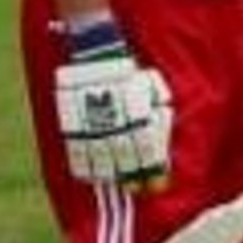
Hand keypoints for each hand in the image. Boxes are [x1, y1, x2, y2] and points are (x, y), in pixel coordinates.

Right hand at [54, 25, 172, 186]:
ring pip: (104, 162)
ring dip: (112, 176)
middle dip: (136, 178)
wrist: (97, 53)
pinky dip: (85, 168)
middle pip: (128, 162)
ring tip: (118, 184)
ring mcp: (94, 127)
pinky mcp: (73, 125)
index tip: (158, 185)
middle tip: (139, 189)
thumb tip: (170, 134)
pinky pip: (77, 153)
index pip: (149, 154)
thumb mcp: (154, 88)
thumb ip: (161, 112)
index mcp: (141, 118)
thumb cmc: (132, 70)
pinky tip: (91, 176)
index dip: (154, 172)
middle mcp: (119, 126)